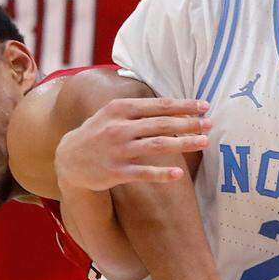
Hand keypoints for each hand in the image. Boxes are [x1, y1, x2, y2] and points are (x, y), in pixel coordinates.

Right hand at [54, 97, 210, 190]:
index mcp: (120, 109)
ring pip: (156, 145)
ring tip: (204, 142)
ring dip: (183, 143)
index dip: (183, 105)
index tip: (204, 106)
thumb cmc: (98, 132)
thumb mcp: (111, 113)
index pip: (158, 105)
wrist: (68, 160)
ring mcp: (117, 150)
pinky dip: (161, 173)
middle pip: (161, 124)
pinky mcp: (115, 172)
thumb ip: (138, 108)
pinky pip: (143, 173)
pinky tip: (178, 174)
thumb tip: (174, 106)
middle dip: (189, 123)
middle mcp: (119, 127)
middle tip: (210, 124)